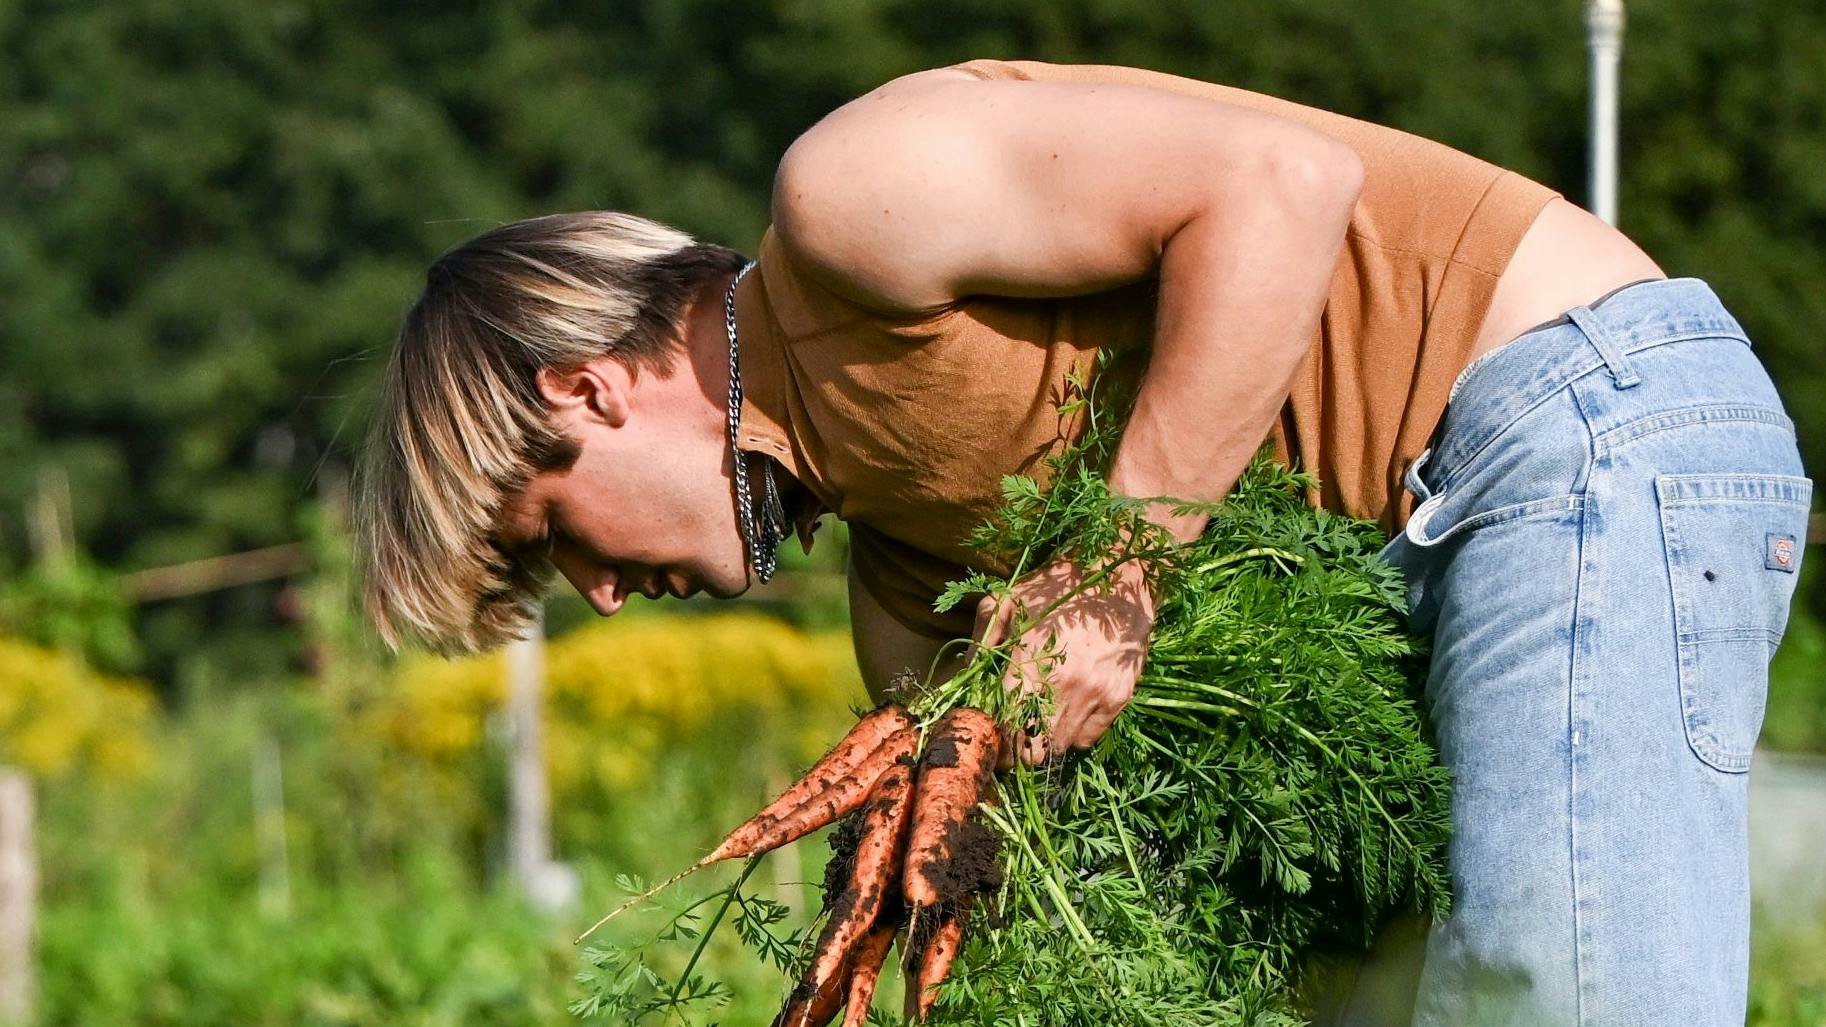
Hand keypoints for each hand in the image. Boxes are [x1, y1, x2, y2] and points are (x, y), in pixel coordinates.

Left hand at [973, 557, 1155, 766]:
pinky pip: (1086, 739)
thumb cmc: (1056, 586)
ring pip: (1059, 749)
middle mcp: (1066, 683)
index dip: (995, 741)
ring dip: (1044, 740)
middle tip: (1011, 734)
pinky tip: (1066, 707)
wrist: (1119, 574)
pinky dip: (1072, 732)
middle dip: (1017, 748)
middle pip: (1032, 751)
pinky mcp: (1119, 698)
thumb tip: (963, 684)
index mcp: (1031, 659)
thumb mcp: (1006, 601)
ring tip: (1038, 717)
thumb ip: (981, 643)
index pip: (1005, 727)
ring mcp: (1096, 694)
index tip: (990, 738)